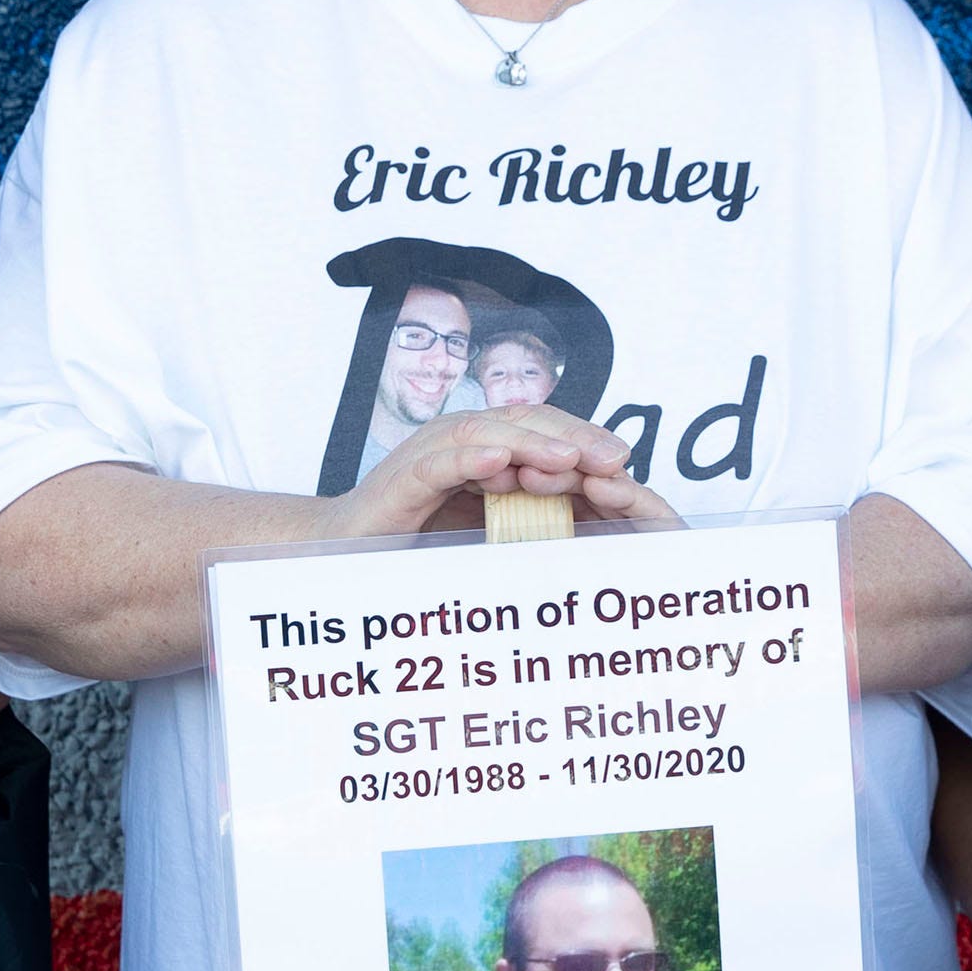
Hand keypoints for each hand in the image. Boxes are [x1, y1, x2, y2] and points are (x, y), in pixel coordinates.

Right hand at [337, 406, 684, 539]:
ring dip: (532, 443)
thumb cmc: (416, 536)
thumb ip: (527, 511)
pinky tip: (502, 462)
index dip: (585, 440)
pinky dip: (472, 458)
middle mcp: (459, 438)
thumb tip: (591, 519)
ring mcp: (429, 453)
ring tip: (571, 459)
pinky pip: (442, 461)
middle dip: (573, 436)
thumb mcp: (485, 523)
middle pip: (524, 421)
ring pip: (488, 433)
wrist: (346, 549)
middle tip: (616, 457)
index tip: (625, 464)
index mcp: (483, 444)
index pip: (543, 430)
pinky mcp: (403, 478)